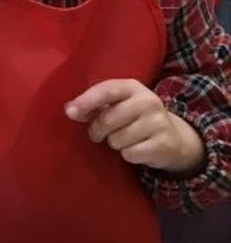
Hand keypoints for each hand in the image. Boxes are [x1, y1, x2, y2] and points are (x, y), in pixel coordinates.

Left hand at [65, 79, 206, 174]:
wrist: (174, 138)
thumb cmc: (135, 118)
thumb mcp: (118, 105)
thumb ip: (94, 105)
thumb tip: (69, 110)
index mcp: (133, 87)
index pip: (107, 89)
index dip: (87, 101)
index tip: (71, 113)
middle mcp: (148, 101)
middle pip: (108, 120)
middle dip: (97, 131)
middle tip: (100, 134)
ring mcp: (158, 122)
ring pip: (117, 140)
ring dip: (115, 144)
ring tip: (125, 139)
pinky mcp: (163, 144)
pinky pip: (130, 154)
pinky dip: (128, 155)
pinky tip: (137, 148)